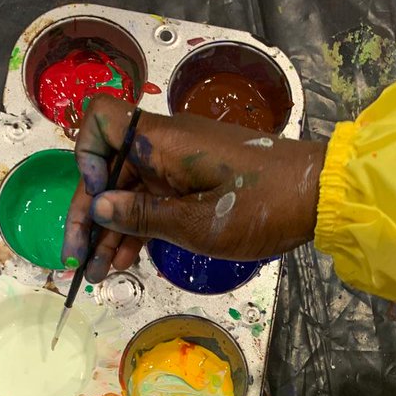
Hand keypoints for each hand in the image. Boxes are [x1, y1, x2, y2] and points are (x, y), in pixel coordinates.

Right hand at [62, 96, 326, 281]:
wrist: (318, 197)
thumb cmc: (263, 208)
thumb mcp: (199, 224)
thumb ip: (144, 217)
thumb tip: (97, 207)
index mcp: (163, 143)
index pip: (101, 121)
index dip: (86, 159)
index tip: (97, 202)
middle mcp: (166, 146)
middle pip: (109, 170)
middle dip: (89, 215)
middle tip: (77, 262)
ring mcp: (181, 164)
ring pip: (130, 192)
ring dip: (111, 231)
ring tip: (99, 275)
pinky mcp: (196, 182)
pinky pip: (154, 200)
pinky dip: (139, 228)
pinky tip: (125, 262)